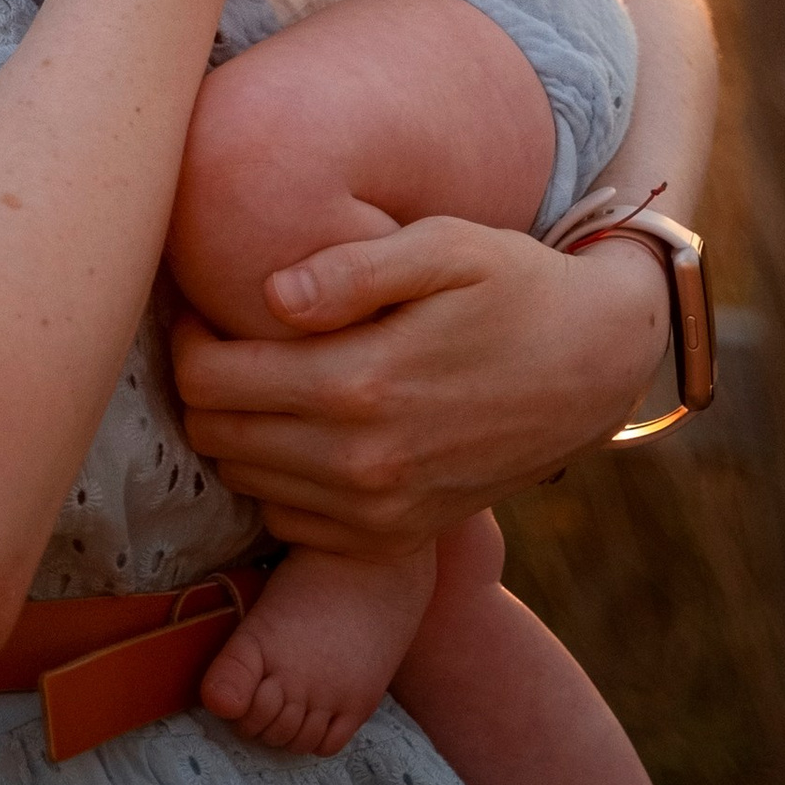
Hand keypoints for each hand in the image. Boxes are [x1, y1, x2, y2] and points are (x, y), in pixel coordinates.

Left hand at [169, 218, 672, 556]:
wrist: (595, 364)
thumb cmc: (513, 286)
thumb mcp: (443, 247)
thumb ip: (352, 267)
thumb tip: (270, 296)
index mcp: (361, 384)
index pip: (209, 380)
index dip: (189, 339)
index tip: (208, 311)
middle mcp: (364, 462)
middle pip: (215, 437)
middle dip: (203, 387)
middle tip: (227, 344)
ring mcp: (382, 511)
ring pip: (245, 484)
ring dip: (238, 435)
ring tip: (264, 383)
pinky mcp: (400, 537)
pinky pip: (292, 524)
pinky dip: (279, 484)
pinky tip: (304, 433)